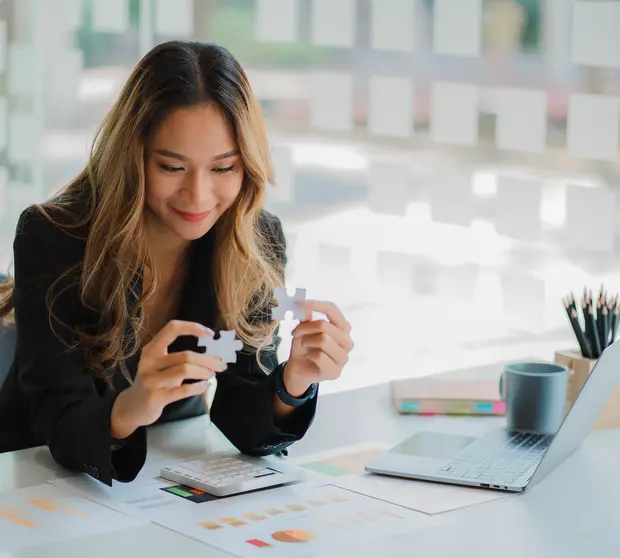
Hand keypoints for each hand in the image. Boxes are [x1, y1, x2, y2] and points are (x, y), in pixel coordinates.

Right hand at [111, 320, 225, 438]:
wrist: (133, 406)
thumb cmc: (155, 381)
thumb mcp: (161, 365)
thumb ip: (180, 357)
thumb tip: (213, 353)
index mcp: (151, 349)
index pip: (172, 328)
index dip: (193, 328)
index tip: (210, 334)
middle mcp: (149, 361)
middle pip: (185, 355)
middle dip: (207, 360)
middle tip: (220, 364)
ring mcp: (150, 380)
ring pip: (185, 370)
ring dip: (204, 372)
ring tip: (212, 375)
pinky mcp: (154, 397)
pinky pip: (182, 390)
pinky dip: (198, 387)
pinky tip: (205, 385)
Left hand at [283, 300, 353, 395]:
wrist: (298, 368)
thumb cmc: (305, 346)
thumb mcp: (304, 328)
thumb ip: (306, 317)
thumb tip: (304, 305)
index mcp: (343, 328)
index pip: (333, 310)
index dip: (316, 305)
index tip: (298, 303)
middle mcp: (347, 342)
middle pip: (325, 326)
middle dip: (306, 327)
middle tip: (295, 332)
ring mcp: (343, 358)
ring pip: (323, 340)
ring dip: (307, 341)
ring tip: (304, 344)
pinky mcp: (335, 371)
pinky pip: (319, 356)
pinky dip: (308, 354)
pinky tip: (308, 357)